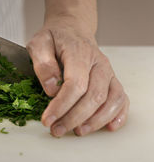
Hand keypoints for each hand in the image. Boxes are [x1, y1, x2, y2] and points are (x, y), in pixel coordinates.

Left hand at [26, 15, 129, 136]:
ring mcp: (108, 72)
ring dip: (95, 121)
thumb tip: (51, 89)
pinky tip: (109, 127)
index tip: (47, 120)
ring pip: (111, 100)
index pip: (75, 84)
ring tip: (77, 132)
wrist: (71, 29)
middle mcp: (99, 63)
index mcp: (79, 53)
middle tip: (56, 130)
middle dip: (74, 118)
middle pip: (93, 96)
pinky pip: (121, 99)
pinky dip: (118, 114)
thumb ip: (42, 64)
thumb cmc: (54, 38)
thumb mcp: (39, 43)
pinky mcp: (112, 80)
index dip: (61, 105)